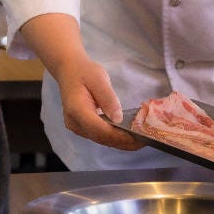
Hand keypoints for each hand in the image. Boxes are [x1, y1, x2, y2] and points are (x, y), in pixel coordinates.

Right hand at [19, 13, 144, 152]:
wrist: (69, 71)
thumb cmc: (84, 72)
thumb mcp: (99, 79)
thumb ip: (108, 98)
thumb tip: (118, 118)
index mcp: (77, 110)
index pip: (100, 129)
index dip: (119, 136)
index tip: (138, 136)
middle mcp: (75, 123)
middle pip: (101, 138)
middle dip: (123, 142)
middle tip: (145, 140)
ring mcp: (77, 127)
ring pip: (101, 139)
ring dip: (120, 141)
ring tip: (140, 139)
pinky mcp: (81, 127)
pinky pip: (99, 135)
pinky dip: (114, 136)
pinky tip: (128, 134)